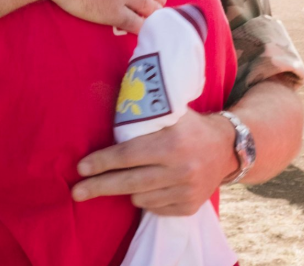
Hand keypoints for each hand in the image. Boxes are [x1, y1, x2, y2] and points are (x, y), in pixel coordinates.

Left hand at [71, 110, 237, 215]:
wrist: (227, 148)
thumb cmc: (189, 125)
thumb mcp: (171, 112)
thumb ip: (143, 109)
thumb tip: (100, 94)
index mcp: (172, 144)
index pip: (128, 156)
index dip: (102, 162)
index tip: (81, 168)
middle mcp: (181, 170)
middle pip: (129, 183)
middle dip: (98, 187)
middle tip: (76, 192)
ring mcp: (186, 192)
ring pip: (140, 198)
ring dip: (127, 189)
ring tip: (127, 177)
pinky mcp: (189, 207)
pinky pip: (154, 209)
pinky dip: (147, 199)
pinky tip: (150, 186)